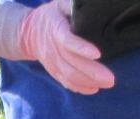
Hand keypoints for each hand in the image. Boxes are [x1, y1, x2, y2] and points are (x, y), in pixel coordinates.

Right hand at [0, 0, 115, 93]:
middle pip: (72, 63)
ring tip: (107, 84)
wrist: (28, 33)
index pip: (68, 41)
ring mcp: (52, 63)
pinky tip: (94, 89)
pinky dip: (80, 88)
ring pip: (70, 76)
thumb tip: (90, 7)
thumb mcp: (60, 5)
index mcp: (55, 30)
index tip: (98, 54)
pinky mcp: (54, 71)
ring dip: (89, 82)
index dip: (81, 48)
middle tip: (111, 78)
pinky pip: (66, 82)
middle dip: (92, 72)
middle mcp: (53, 49)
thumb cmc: (51, 16)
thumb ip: (72, 6)